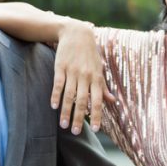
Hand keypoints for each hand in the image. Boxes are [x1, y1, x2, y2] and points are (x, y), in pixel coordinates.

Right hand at [52, 19, 112, 134]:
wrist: (76, 33)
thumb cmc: (90, 54)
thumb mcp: (99, 69)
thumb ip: (103, 87)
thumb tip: (113, 101)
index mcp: (96, 78)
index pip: (98, 101)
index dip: (97, 115)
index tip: (96, 129)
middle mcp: (85, 76)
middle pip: (82, 101)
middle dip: (79, 118)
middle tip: (75, 132)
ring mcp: (72, 72)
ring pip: (69, 95)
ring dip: (66, 111)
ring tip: (63, 125)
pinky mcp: (60, 67)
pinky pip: (58, 84)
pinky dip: (55, 96)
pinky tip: (53, 106)